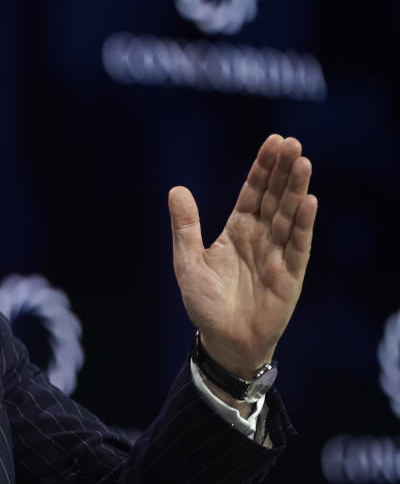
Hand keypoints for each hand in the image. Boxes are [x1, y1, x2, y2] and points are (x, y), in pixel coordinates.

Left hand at [168, 134, 317, 379]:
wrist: (222, 341)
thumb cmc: (205, 304)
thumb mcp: (187, 262)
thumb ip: (185, 227)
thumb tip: (176, 189)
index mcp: (237, 231)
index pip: (252, 192)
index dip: (262, 168)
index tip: (273, 141)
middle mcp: (260, 238)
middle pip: (274, 197)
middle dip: (283, 171)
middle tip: (292, 143)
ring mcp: (277, 254)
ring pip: (288, 216)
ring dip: (296, 190)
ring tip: (303, 162)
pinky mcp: (290, 275)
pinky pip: (298, 246)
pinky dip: (303, 225)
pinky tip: (309, 202)